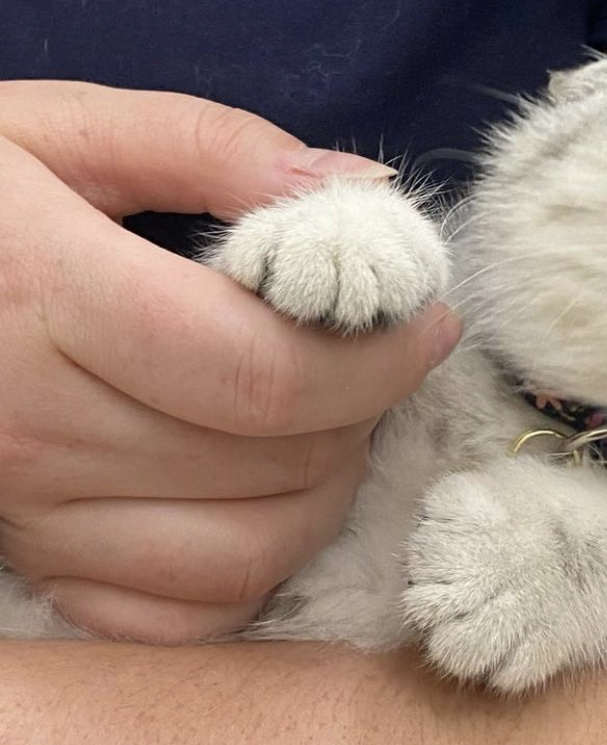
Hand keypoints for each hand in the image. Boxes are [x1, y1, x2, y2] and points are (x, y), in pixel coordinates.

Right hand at [0, 81, 460, 642]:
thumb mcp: (63, 130)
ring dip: (328, 485)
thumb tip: (362, 189)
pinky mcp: (37, 565)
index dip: (380, 358)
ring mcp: (34, 513)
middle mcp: (37, 427)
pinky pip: (181, 614)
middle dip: (366, 409)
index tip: (429, 322)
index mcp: (49, 296)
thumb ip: (215, 148)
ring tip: (334, 414)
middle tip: (380, 354)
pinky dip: (253, 566)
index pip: (265, 371)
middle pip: (274, 462)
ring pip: (247, 550)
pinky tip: (264, 494)